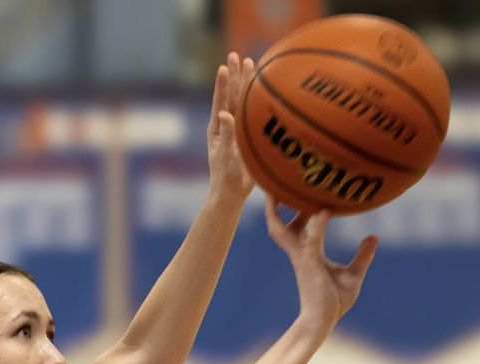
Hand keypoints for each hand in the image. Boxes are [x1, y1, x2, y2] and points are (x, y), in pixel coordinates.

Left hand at [207, 53, 255, 204]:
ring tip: (250, 63)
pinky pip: (253, 113)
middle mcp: (227, 125)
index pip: (220, 102)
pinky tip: (263, 87)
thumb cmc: (226, 177)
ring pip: (243, 101)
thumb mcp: (225, 156)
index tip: (223, 67)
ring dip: (246, 83)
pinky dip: (257, 99)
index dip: (222, 85)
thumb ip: (225, 135)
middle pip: (231, 96)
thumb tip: (224, 114)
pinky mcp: (248, 135)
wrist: (232, 193)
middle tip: (235, 56)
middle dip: (234, 76)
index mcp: (217, 129)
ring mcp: (238, 129)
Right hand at [264, 195, 377, 338]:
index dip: (297, 211)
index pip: (297, 228)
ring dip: (276, 211)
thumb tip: (373, 237)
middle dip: (275, 206)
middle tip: (278, 182)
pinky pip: (313, 240)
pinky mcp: (310, 264)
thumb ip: (362, 255)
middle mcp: (299, 252)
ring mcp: (301, 258)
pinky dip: (318, 226)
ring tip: (277, 189)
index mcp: (307, 254)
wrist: (324, 320)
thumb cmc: (335, 302)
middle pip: (280, 225)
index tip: (302, 192)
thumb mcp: (354, 274)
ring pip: (281, 230)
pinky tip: (325, 212)